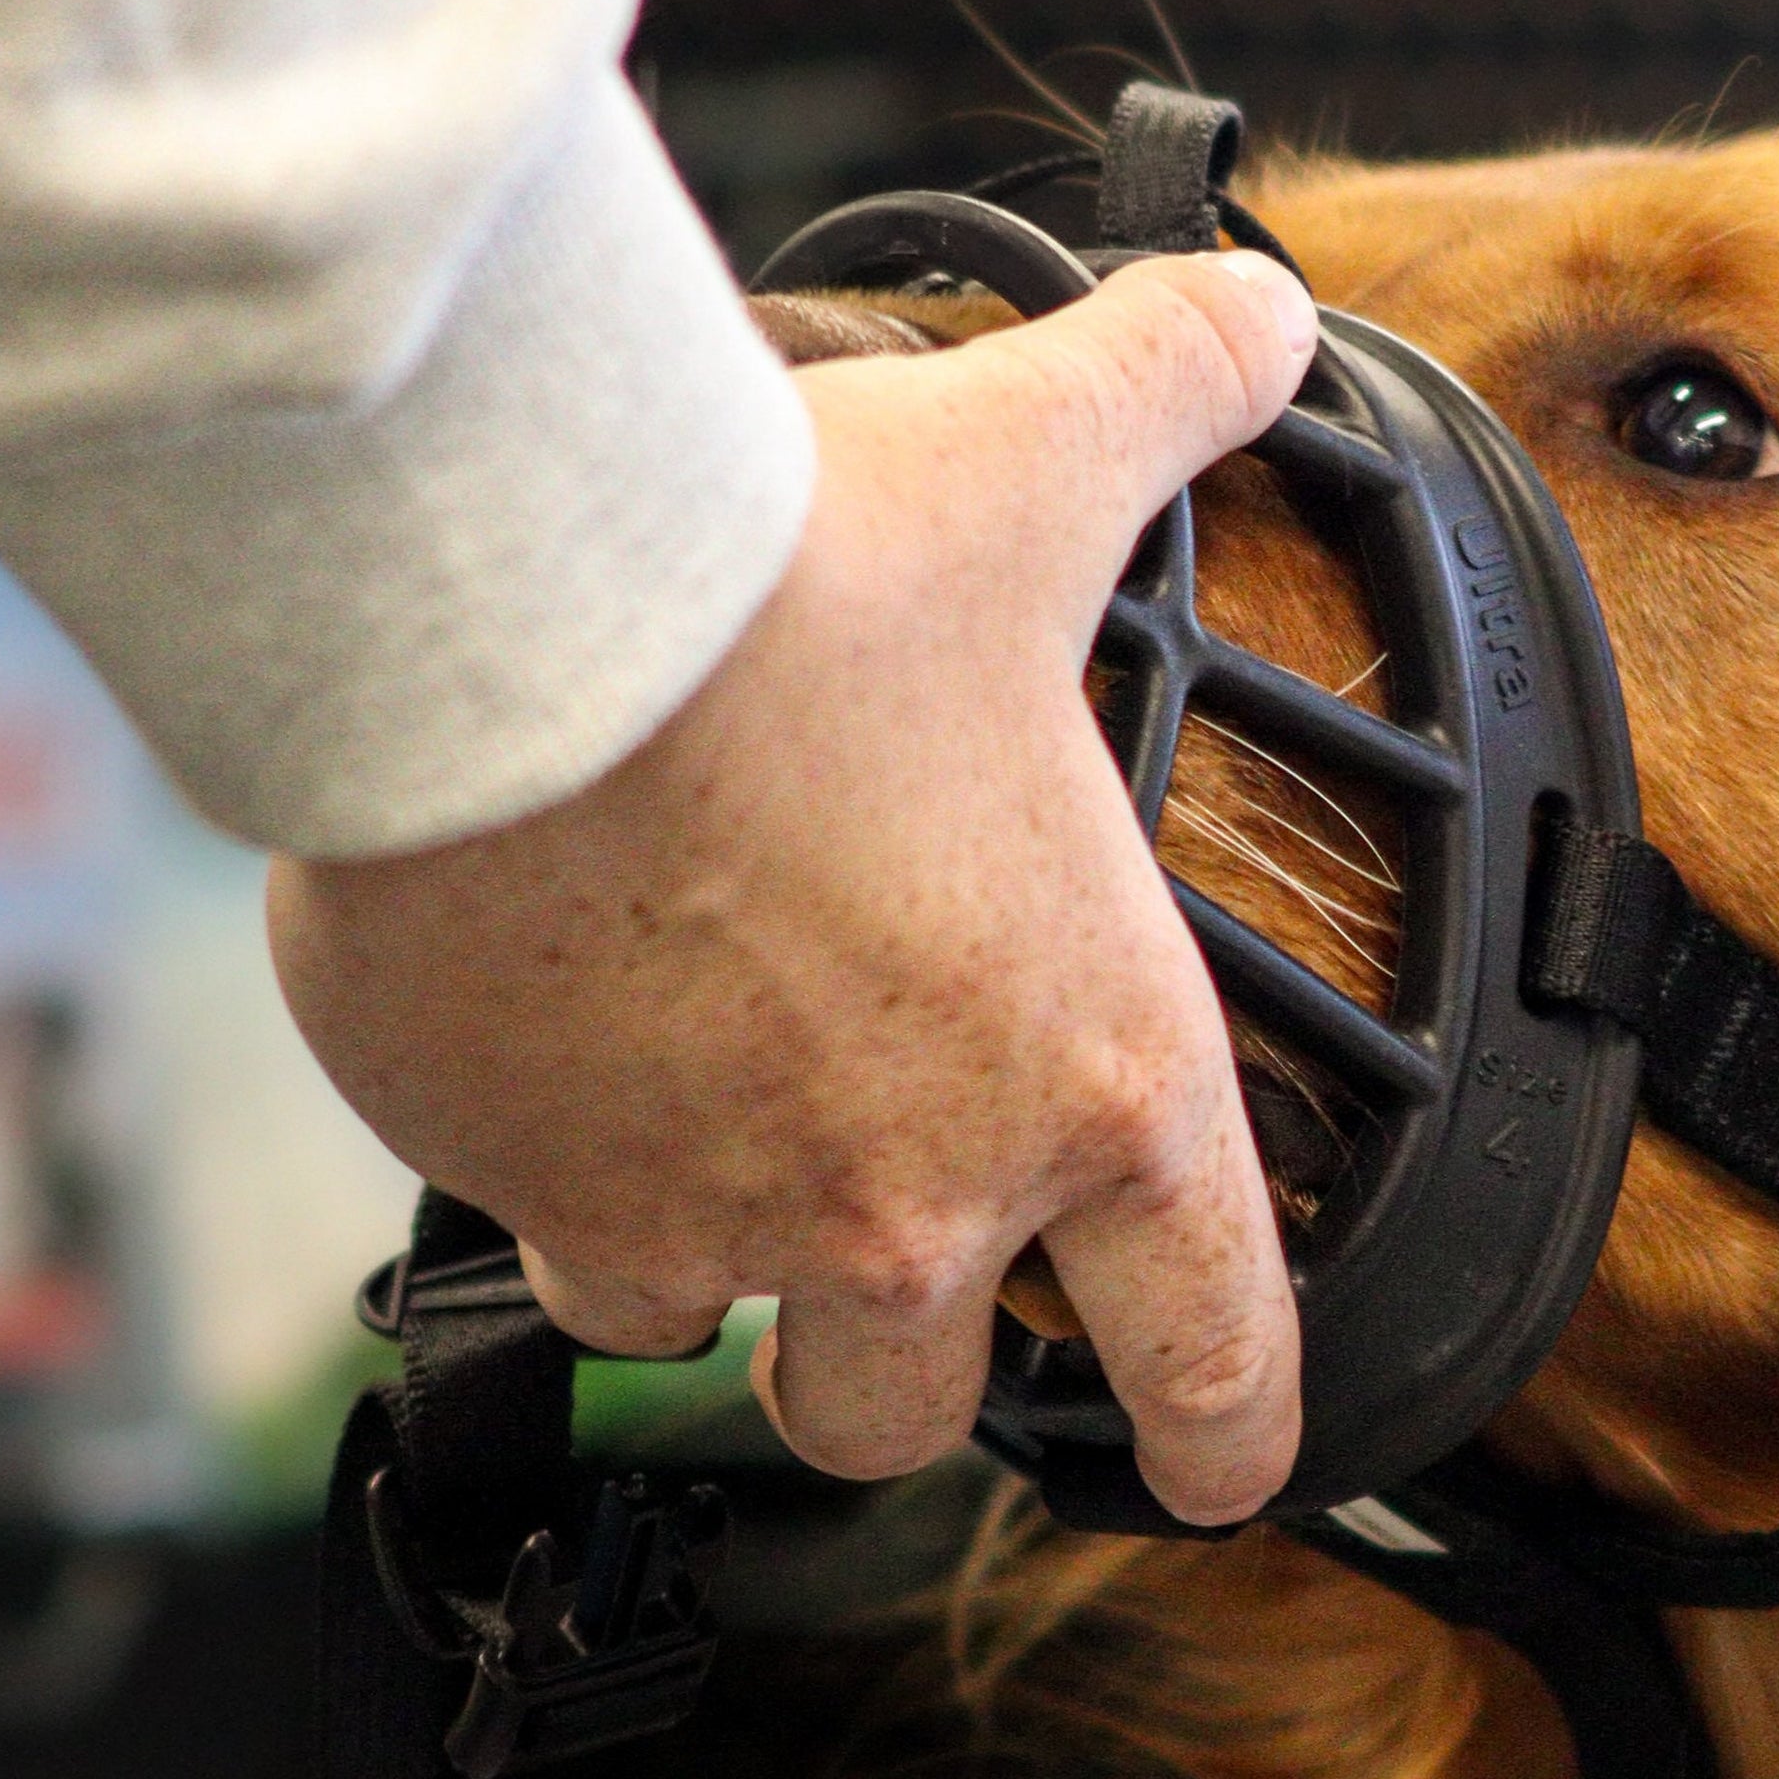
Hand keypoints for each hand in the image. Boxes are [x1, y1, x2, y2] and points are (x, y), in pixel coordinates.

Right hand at [267, 254, 1318, 1523]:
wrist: (526, 614)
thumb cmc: (793, 574)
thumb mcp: (1035, 463)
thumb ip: (1169, 392)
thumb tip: (1252, 316)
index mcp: (1089, 1066)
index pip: (1210, 1342)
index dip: (1228, 1429)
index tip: (1220, 1462)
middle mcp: (910, 1192)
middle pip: (919, 1411)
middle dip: (909, 1362)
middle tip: (883, 1258)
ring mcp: (710, 1213)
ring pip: (724, 1345)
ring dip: (724, 1278)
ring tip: (706, 1142)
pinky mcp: (527, 1181)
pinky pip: (560, 1245)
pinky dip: (566, 1185)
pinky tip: (559, 1065)